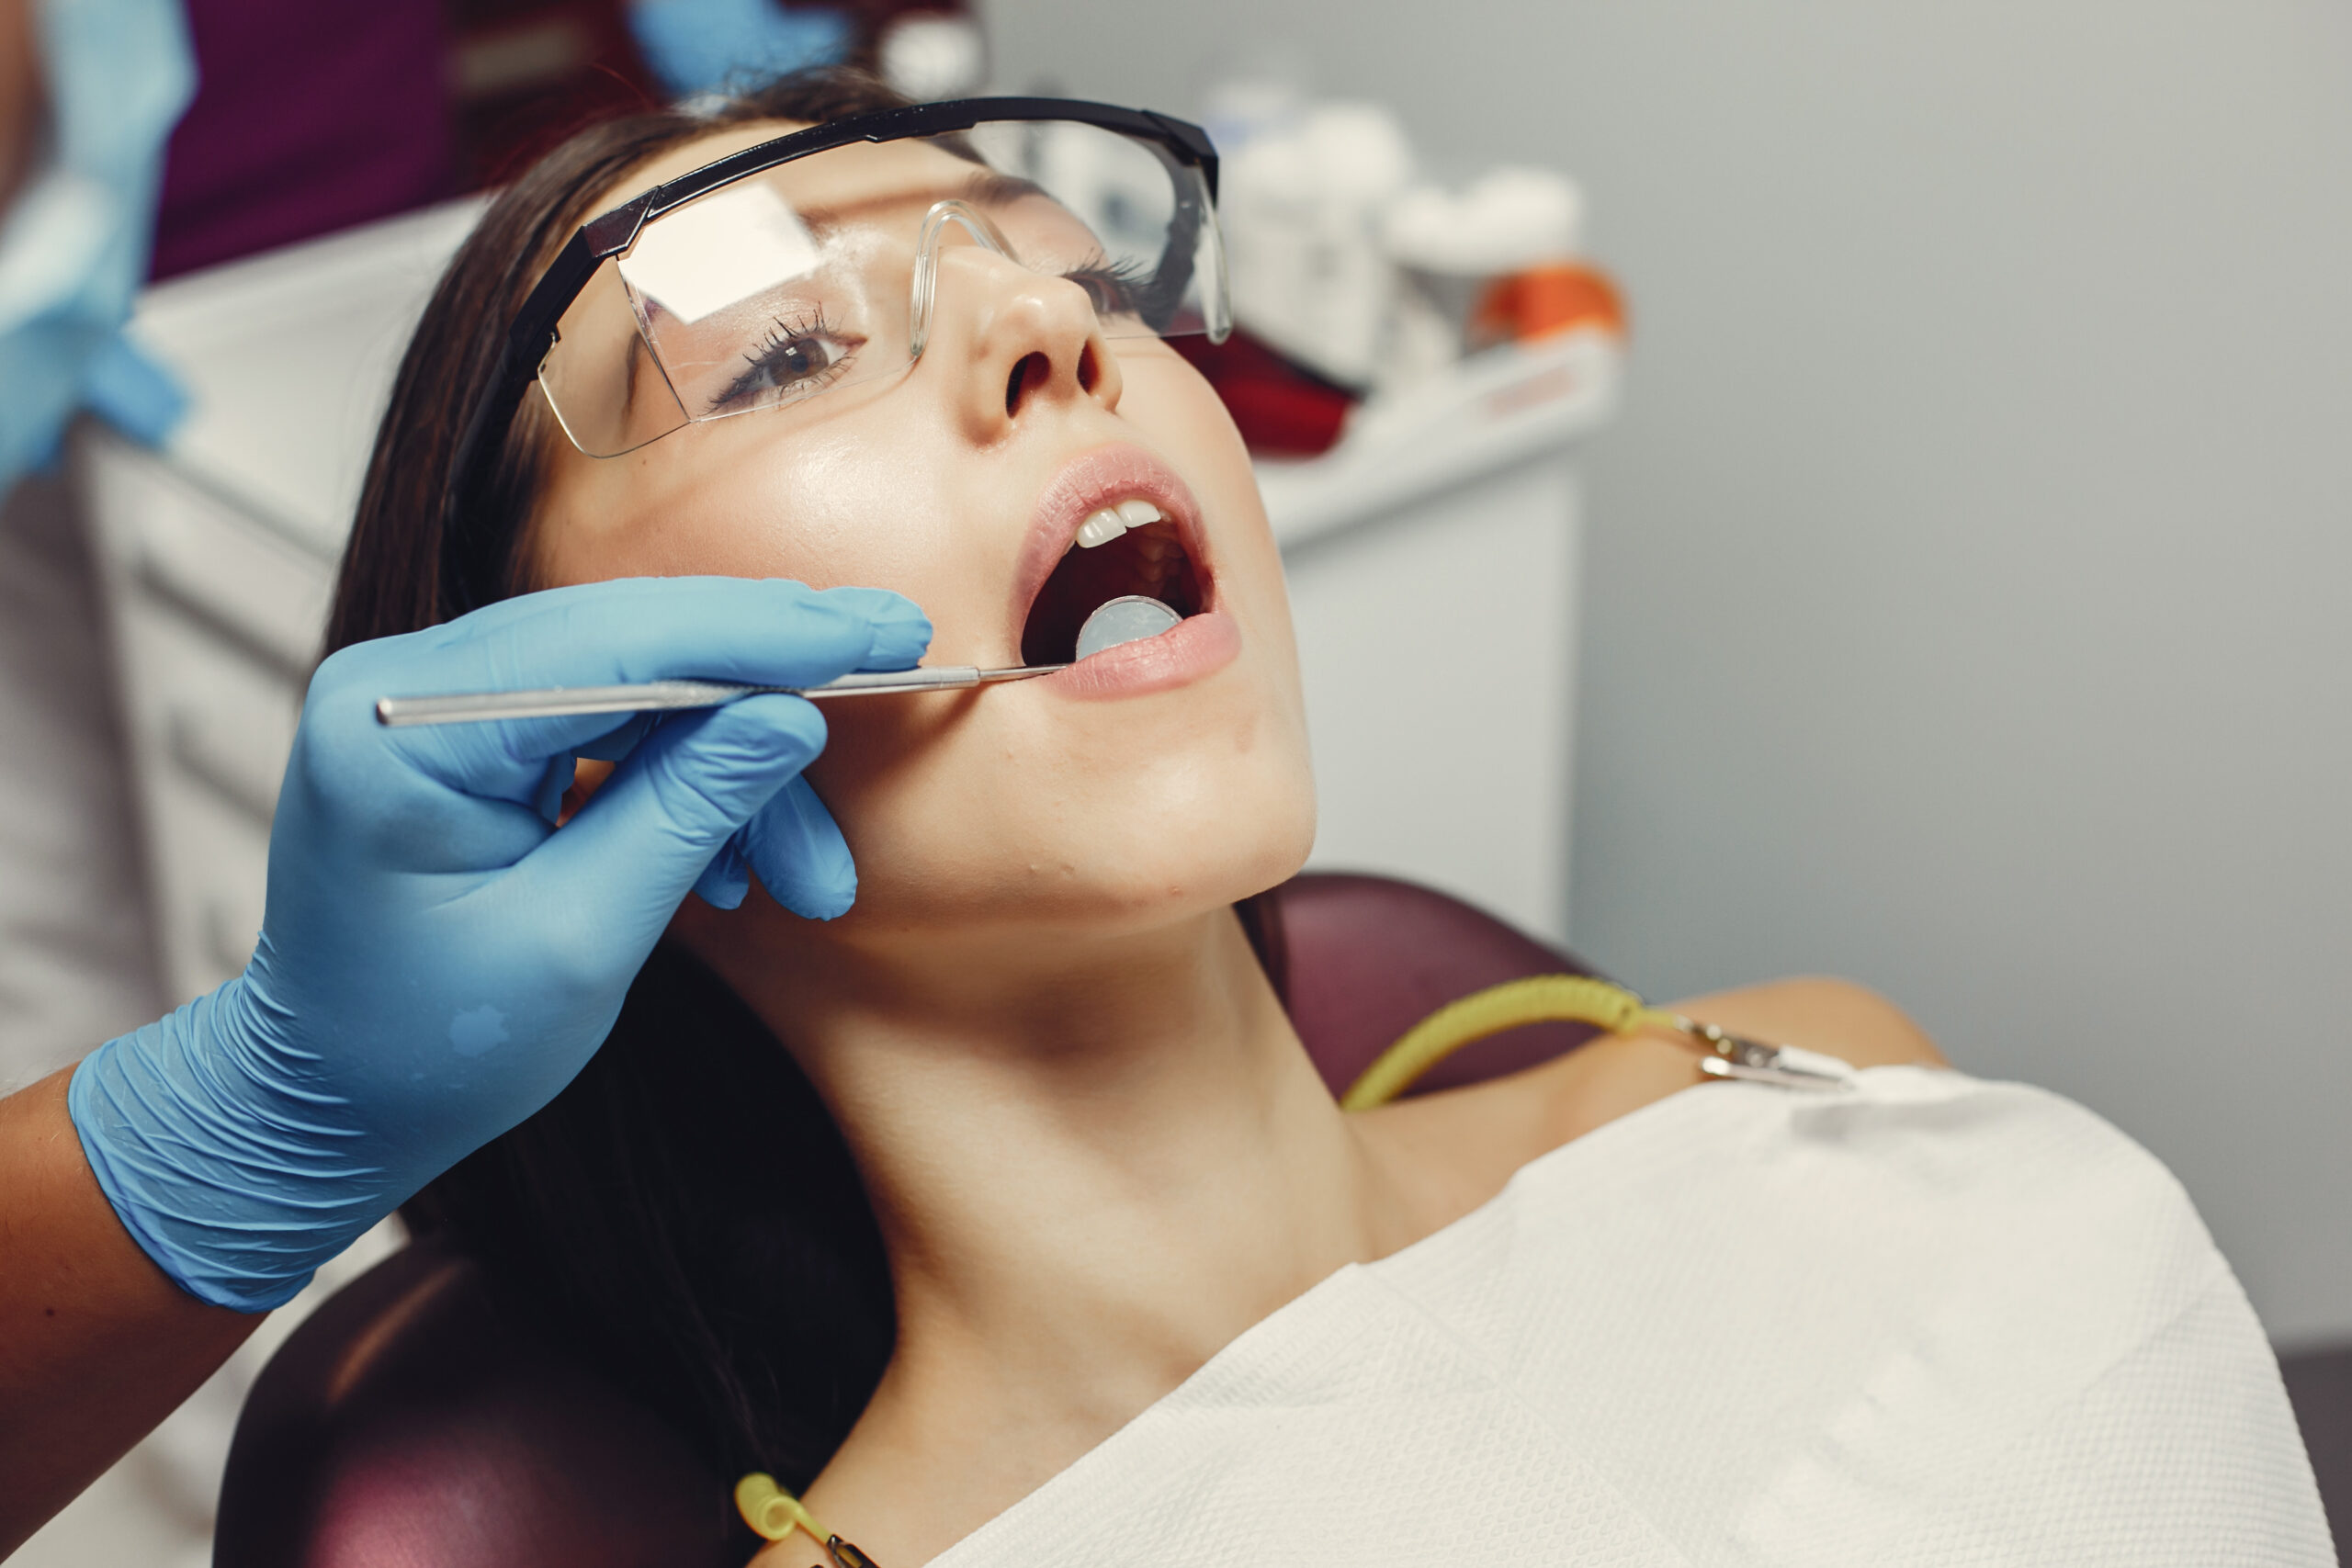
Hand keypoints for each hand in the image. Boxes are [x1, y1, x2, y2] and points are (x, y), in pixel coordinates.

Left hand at [69, 576, 927, 1309]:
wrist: (323, 1106)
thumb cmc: (423, 1052)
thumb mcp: (577, 945)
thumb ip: (683, 813)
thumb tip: (790, 715)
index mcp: (398, 729)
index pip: (611, 642)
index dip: (760, 635)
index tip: (878, 631)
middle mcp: (404, 684)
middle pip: (632, 638)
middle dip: (772, 676)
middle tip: (898, 660)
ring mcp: (436, 701)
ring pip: (640, 685)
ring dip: (742, 770)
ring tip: (813, 876)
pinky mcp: (473, 734)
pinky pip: (611, 724)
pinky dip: (691, 785)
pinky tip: (742, 869)